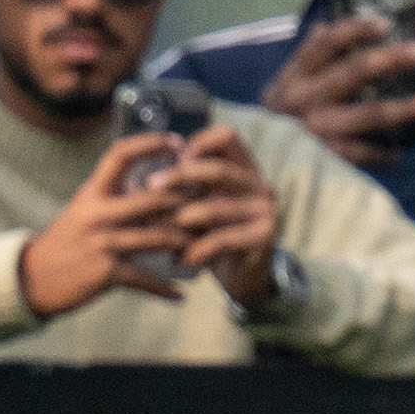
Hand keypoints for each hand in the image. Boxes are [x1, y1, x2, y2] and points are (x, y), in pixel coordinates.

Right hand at [17, 137, 200, 320]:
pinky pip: (146, 279)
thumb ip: (115, 197)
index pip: (120, 155)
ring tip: (203, 243)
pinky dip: (165, 289)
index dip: (150, 143)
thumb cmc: (66, 242)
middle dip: (184, 201)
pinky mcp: (107, 273)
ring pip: (157, 237)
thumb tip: (156, 184)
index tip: (177, 142)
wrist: (34, 278)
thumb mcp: (84, 209)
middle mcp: (97, 214)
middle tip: (209, 201)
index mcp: (92, 193)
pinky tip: (182, 295)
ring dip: (185, 242)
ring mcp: (103, 243)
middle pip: (152, 199)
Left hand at [164, 122, 290, 317]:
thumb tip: (149, 179)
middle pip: (218, 169)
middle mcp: (259, 185)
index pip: (227, 137)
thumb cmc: (216, 235)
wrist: (247, 276)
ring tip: (162, 230)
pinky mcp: (264, 237)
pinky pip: (222, 239)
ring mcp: (265, 210)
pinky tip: (181, 259)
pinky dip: (197, 250)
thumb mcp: (203, 204)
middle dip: (180, 175)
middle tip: (152, 185)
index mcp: (245, 169)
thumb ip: (187, 187)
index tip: (174, 157)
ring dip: (183, 218)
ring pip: (216, 207)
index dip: (199, 142)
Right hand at [269, 16, 414, 169]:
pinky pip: (362, 155)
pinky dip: (384, 156)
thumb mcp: (282, 87)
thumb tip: (325, 24)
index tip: (385, 23)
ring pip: (367, 115)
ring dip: (403, 109)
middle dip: (389, 59)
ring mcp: (315, 129)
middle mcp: (303, 99)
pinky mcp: (323, 158)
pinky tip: (400, 156)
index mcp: (295, 76)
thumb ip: (306, 59)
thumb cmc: (276, 120)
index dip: (355, 30)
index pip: (326, 43)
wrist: (248, 167)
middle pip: (352, 71)